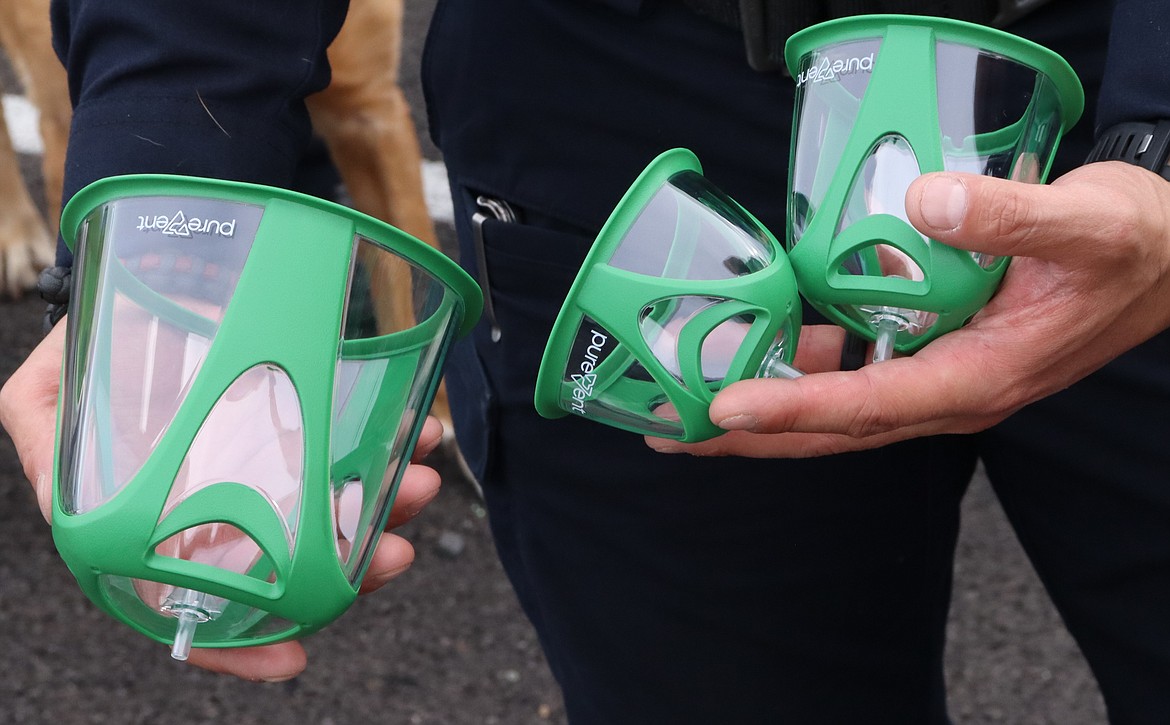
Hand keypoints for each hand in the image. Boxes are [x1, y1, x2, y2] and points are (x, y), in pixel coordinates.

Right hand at [0, 318, 443, 680]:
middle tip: (391, 552)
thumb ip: (51, 456)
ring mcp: (276, 460)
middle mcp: (227, 499)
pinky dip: (395, 445)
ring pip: (340, 507)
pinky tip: (418, 434)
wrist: (151, 273)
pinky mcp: (313, 414)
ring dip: (387, 505)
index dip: (240, 645)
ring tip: (420, 483)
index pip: (199, 602)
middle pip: (293, 561)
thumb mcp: (45, 401)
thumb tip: (60, 504)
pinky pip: (362, 442)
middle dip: (350, 565)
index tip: (293, 659)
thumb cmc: (96, 344)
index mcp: (163, 520)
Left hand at [647, 162, 1169, 457]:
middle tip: (673, 434)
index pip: (870, 404)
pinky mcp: (935, 350)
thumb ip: (1010, 215)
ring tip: (690, 400)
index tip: (723, 406)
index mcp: (981, 376)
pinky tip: (764, 344)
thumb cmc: (1133, 246)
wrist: (1168, 258)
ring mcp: (941, 374)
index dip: (793, 408)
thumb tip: (923, 203)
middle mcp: (952, 390)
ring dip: (767, 405)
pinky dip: (806, 365)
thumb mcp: (1087, 223)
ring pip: (838, 404)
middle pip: (835, 426)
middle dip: (753, 433)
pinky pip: (858, 368)